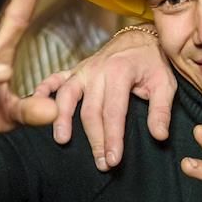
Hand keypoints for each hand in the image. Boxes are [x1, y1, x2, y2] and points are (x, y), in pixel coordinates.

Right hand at [33, 25, 175, 170]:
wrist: (141, 37)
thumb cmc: (153, 62)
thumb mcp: (165, 83)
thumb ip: (161, 110)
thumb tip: (159, 135)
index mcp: (120, 73)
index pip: (114, 113)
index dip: (112, 138)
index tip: (113, 160)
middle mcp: (98, 71)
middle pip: (90, 111)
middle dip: (95, 140)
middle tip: (101, 164)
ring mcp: (83, 69)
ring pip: (67, 96)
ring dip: (62, 119)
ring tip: (62, 140)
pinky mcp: (76, 69)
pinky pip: (55, 79)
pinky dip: (43, 90)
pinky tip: (36, 104)